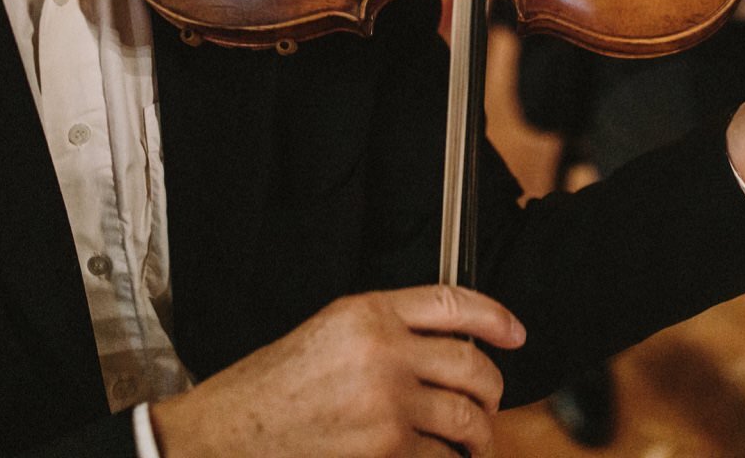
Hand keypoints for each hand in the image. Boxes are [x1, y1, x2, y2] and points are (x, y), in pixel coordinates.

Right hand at [150, 285, 525, 457]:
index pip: (453, 303)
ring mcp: (387, 404)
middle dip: (491, 390)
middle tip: (488, 403)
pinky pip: (440, 457)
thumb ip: (388, 328)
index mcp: (368, 312)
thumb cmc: (273, 386)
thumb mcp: (330, 331)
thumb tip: (449, 344)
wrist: (229, 433)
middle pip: (472, 365)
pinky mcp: (385, 450)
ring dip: (476, 435)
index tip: (515, 333)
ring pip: (465, 418)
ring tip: (471, 441)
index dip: (495, 317)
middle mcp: (383, 352)